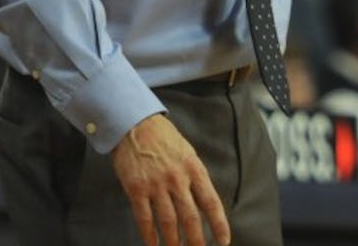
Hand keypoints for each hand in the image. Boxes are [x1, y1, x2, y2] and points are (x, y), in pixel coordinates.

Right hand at [110, 114, 230, 245]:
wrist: (135, 124)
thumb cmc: (163, 138)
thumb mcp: (187, 152)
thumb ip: (194, 176)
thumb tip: (203, 203)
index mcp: (194, 168)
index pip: (211, 202)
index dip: (219, 225)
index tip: (223, 242)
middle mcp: (177, 178)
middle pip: (191, 217)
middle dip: (197, 241)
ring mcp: (156, 184)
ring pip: (168, 222)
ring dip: (174, 242)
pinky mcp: (136, 188)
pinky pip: (145, 218)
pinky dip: (150, 236)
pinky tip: (154, 245)